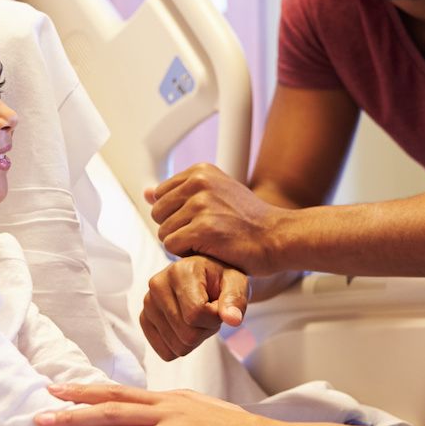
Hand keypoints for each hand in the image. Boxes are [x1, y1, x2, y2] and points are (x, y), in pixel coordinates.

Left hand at [36, 383, 271, 425]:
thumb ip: (166, 406)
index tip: (55, 390)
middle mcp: (166, 414)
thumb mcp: (196, 405)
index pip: (117, 391)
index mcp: (168, 399)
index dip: (84, 391)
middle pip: (111, 411)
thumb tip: (139, 406)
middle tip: (42, 418)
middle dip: (73, 415)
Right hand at [140, 255, 247, 360]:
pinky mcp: (144, 319)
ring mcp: (148, 303)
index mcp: (180, 271)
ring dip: (195, 337)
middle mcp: (158, 285)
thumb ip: (236, 300)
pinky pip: (165, 352)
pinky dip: (181, 345)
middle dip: (205, 329)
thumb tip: (232, 319)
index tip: (218, 306)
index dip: (214, 319)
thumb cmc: (221, 279)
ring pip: (178, 346)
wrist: (206, 277)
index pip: (196, 314)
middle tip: (209, 313)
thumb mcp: (236, 283)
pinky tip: (186, 325)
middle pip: (187, 334)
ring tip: (198, 317)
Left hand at [145, 163, 286, 273]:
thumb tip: (146, 191)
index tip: (201, 219)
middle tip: (204, 233)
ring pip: (164, 232)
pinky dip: (187, 254)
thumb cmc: (249, 221)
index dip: (176, 214)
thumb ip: (180, 192)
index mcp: (200, 171)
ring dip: (182, 244)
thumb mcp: (215, 195)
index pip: (160, 195)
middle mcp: (199, 182)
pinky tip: (210, 249)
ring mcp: (201, 204)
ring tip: (209, 241)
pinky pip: (172, 246)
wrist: (277, 237)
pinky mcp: (203, 228)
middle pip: (158, 214)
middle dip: (176, 228)